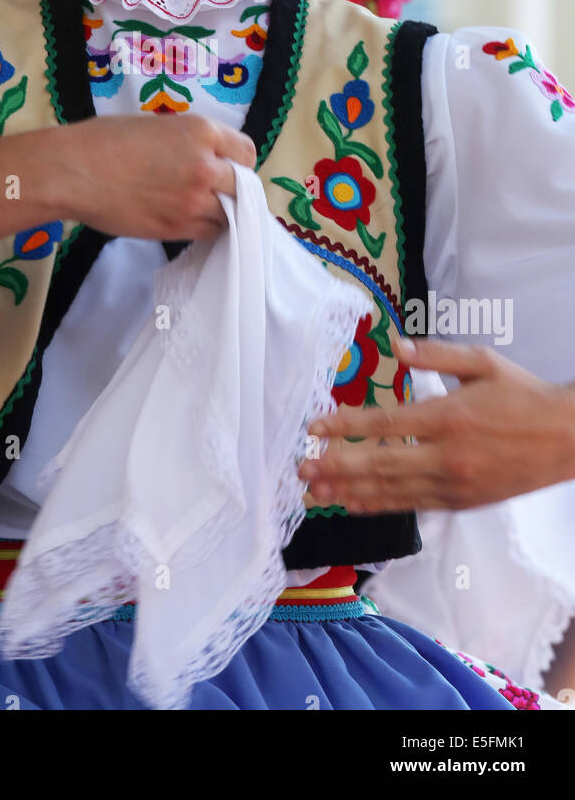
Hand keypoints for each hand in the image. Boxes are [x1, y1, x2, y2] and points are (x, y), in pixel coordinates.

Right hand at [54, 113, 256, 241]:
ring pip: (229, 214)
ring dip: (221, 211)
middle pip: (243, 186)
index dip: (238, 161)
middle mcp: (205, 166)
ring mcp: (193, 201)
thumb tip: (205, 158)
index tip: (228, 166)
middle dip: (234, 188)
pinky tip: (188, 219)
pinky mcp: (177, 228)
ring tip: (199, 206)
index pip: (246, 151)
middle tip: (217, 190)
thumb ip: (189, 141)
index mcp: (201, 132)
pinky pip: (208, 233)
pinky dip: (204, 228)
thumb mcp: (157, 126)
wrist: (74, 171)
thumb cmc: (105, 140)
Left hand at [297, 335, 574, 512]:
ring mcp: (453, 484)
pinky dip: (379, 505)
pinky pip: (411, 505)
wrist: (567, 438)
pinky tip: (353, 503)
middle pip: (380, 464)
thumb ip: (435, 355)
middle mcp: (446, 455)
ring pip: (391, 491)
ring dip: (349, 491)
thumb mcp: (482, 362)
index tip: (313, 428)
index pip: (384, 423)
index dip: (344, 426)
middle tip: (301, 470)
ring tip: (314, 493)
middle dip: (336, 467)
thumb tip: (395, 343)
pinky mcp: (461, 502)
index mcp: (448, 416)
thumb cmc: (523, 395)